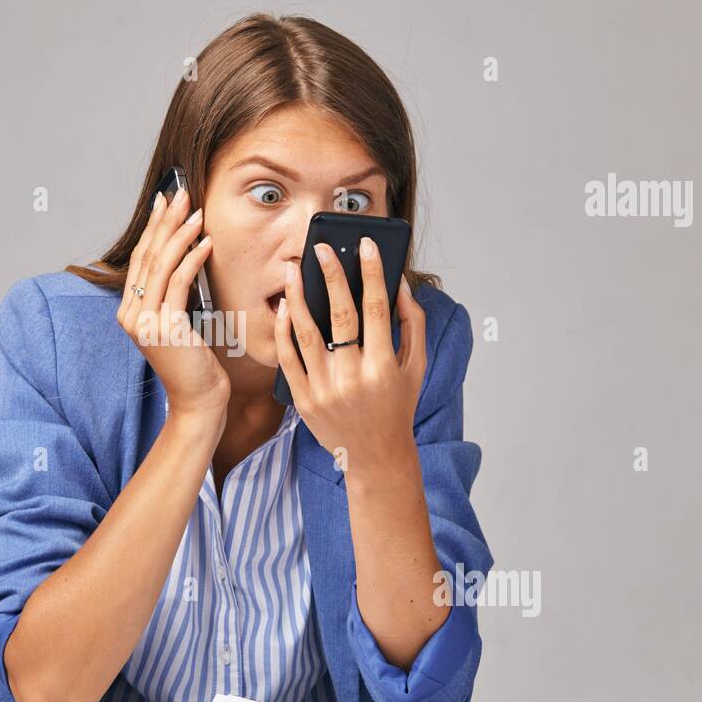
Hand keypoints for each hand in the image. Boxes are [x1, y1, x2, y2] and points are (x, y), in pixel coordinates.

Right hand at [117, 187, 230, 419]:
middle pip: (148, 256)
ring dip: (180, 234)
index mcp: (128, 311)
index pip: (141, 259)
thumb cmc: (194, 362)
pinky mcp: (164, 327)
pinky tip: (207, 242)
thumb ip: (172, 294)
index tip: (165, 202)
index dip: (153, 227)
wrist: (198, 400)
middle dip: (165, 221)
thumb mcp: (177, 321)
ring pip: (161, 265)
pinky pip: (179, 283)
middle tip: (180, 193)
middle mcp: (130, 314)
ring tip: (196, 211)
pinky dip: (193, 258)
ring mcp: (144, 321)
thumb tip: (184, 255)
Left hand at [273, 237, 426, 470]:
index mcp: (383, 367)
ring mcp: (324, 390)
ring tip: (293, 270)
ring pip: (306, 334)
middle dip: (330, 277)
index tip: (365, 245)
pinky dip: (284, 332)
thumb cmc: (397, 407)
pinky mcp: (303, 400)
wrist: (375, 456)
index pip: (376, 309)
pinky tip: (284, 309)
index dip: (371, 273)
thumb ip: (413, 324)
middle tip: (320, 248)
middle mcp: (352, 378)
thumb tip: (399, 284)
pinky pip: (288, 359)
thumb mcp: (416, 367)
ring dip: (298, 298)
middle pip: (339, 316)